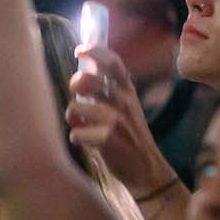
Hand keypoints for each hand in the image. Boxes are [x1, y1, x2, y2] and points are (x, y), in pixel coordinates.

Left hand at [66, 44, 163, 196]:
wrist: (146, 169)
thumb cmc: (130, 137)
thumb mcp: (127, 108)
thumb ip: (109, 89)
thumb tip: (85, 69)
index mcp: (128, 91)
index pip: (113, 62)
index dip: (94, 51)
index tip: (79, 50)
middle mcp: (124, 101)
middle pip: (88, 79)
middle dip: (74, 85)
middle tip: (77, 95)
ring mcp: (116, 119)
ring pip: (75, 107)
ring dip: (72, 118)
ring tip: (81, 126)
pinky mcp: (107, 138)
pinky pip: (76, 133)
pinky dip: (77, 138)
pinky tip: (86, 142)